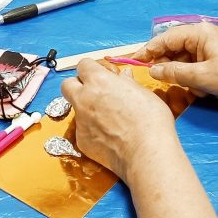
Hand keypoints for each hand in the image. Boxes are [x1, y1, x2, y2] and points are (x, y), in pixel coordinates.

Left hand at [61, 58, 179, 180]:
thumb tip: (124, 76)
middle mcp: (84, 98)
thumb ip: (127, 83)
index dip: (91, 69)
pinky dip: (92, 131)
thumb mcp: (143, 93)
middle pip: (67, 85)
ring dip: (87, 110)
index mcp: (99, 81)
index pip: (83, 65)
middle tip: (94, 92)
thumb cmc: (150, 119)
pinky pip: (83, 130)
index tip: (100, 75)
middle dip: (77, 86)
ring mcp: (80, 121)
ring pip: (76, 109)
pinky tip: (110, 137)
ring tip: (108, 119)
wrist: (146, 152)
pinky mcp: (81, 141)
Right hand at [136, 22, 217, 107]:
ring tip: (187, 87)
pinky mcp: (212, 60)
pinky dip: (192, 79)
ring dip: (181, 75)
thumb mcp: (201, 77)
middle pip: (173, 47)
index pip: (167, 37)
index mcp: (200, 32)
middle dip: (166, 64)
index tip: (134, 60)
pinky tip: (199, 90)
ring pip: (182, 59)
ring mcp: (208, 48)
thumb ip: (174, 72)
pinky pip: (193, 67)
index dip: (149, 49)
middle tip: (153, 77)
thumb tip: (152, 70)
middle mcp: (202, 36)